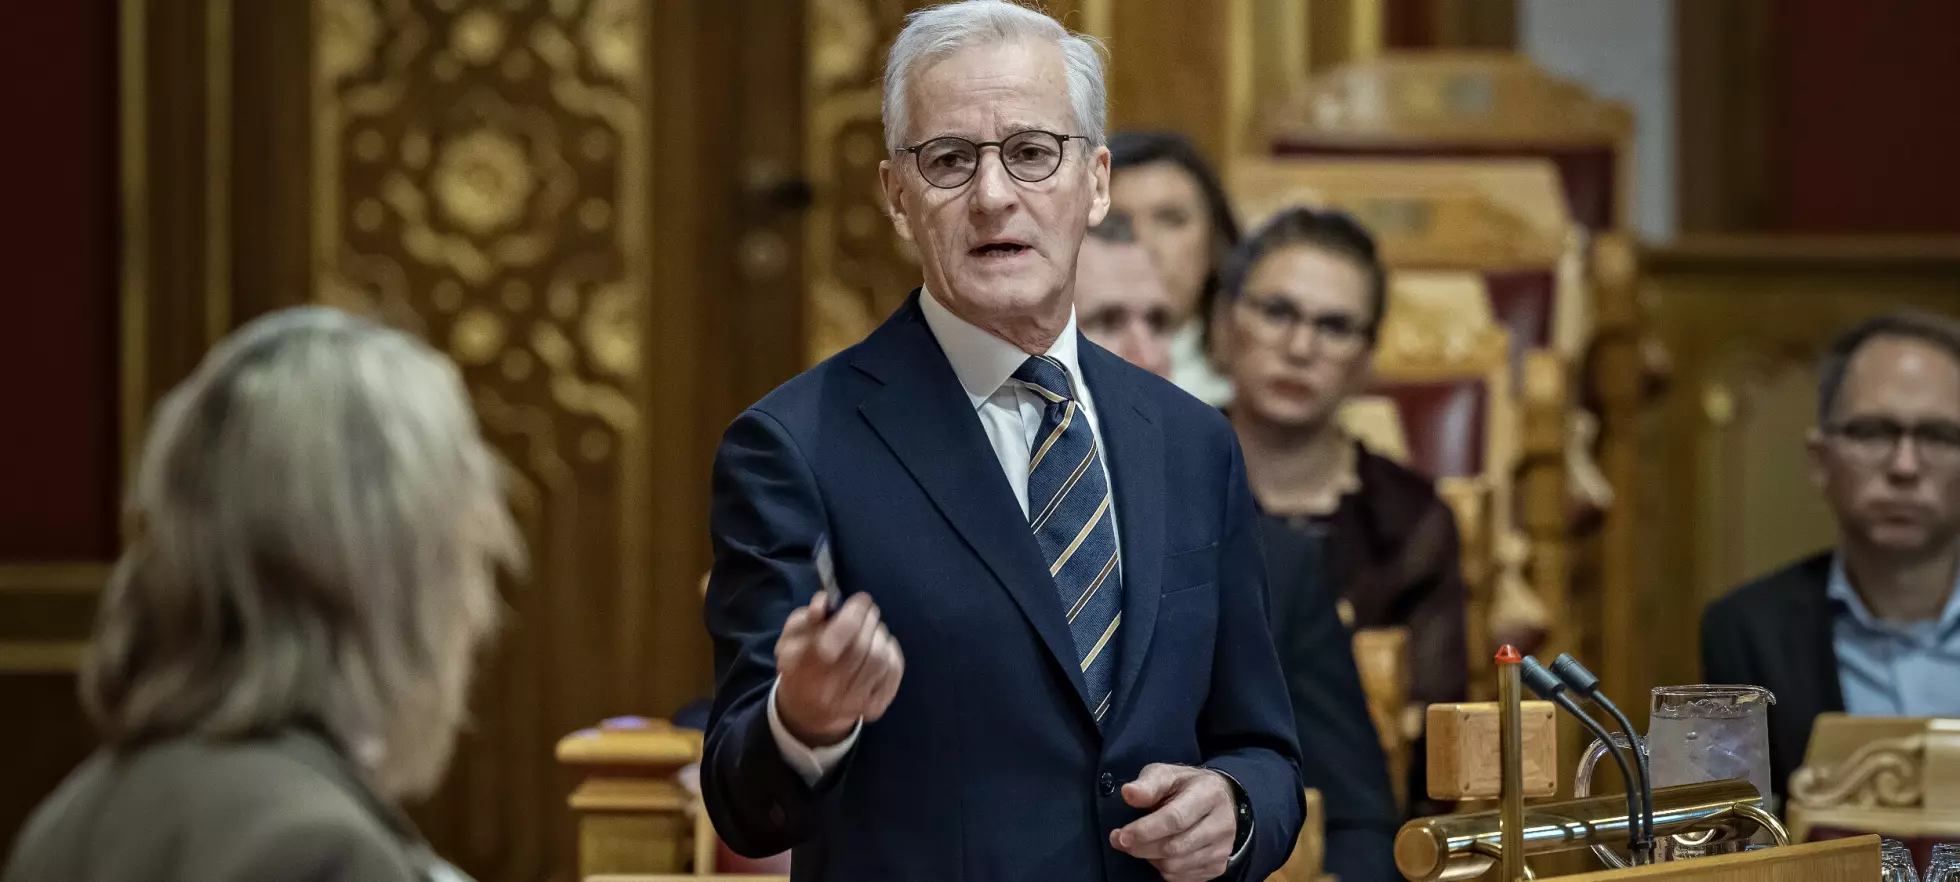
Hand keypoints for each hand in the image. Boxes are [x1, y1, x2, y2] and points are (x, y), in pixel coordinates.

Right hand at [773, 592, 903, 746]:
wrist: (809, 707)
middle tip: (866, 610)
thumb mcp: (791, 636)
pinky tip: (879, 647)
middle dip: (868, 620)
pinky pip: (893, 672)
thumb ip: (807, 617)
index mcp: (803, 668)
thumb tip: (823, 603)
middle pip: (862, 646)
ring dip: (879, 636)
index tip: (860, 600)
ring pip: (880, 658)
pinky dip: (891, 652)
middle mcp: (827, 693)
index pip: (837, 637)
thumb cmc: (799, 662)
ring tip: (869, 630)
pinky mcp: (874, 708)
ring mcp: (853, 703)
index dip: (854, 614)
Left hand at [1110, 764, 1238, 881]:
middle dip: (1141, 847)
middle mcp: (1222, 823)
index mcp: (1209, 794)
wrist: (1220, 799)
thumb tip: (1128, 794)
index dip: (1144, 831)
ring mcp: (1223, 848)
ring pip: (1176, 866)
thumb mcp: (1166, 775)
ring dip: (1151, 858)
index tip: (1120, 835)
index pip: (1175, 819)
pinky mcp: (1219, 866)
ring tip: (1143, 843)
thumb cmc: (1185, 786)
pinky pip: (1182, 877)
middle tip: (1120, 841)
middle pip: (1174, 847)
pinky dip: (1163, 868)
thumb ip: (1147, 784)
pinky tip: (1160, 852)